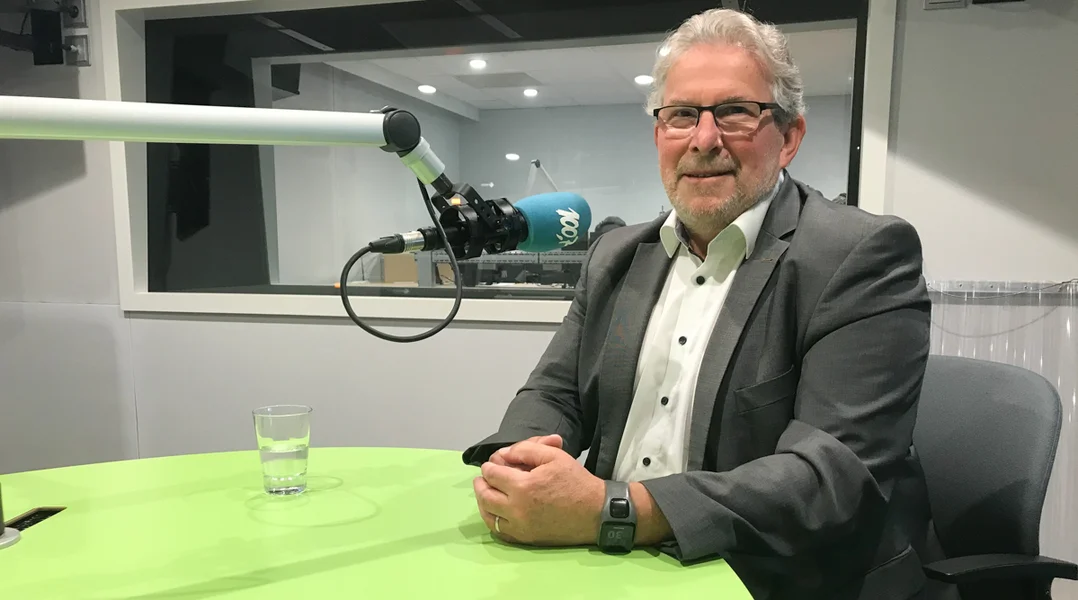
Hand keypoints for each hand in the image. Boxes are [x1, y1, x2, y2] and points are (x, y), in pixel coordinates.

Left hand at [473, 441, 603, 546]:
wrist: (595, 512)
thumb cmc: (576, 481)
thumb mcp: (554, 455)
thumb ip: (526, 449)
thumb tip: (504, 454)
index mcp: (523, 486)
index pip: (493, 474)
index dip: (489, 466)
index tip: (490, 464)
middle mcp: (517, 509)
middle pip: (485, 496)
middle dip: (481, 484)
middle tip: (481, 478)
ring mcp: (520, 526)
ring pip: (488, 516)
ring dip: (483, 502)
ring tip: (485, 493)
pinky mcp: (526, 538)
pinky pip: (500, 532)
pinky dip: (493, 521)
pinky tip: (495, 512)